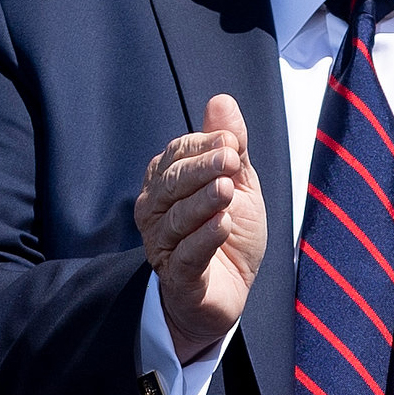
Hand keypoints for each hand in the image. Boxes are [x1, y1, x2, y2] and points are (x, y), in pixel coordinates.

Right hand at [136, 93, 265, 361]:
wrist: (228, 293)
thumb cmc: (227, 235)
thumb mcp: (238, 184)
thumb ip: (230, 146)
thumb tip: (222, 101)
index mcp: (165, 183)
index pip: (176, 155)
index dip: (203, 146)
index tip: (232, 142)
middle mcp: (155, 212)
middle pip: (172, 184)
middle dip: (201, 168)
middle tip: (230, 158)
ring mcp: (162, 246)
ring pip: (176, 219)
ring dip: (203, 201)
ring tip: (226, 189)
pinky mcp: (178, 279)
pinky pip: (187, 256)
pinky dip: (204, 238)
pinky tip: (222, 224)